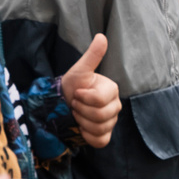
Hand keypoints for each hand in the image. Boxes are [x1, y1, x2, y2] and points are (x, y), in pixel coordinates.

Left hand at [60, 34, 120, 148]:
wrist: (62, 104)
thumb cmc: (71, 85)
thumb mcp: (79, 70)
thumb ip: (92, 56)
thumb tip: (101, 36)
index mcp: (112, 90)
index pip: (100, 100)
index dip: (83, 98)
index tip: (76, 93)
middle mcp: (115, 106)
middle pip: (101, 116)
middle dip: (81, 110)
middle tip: (75, 104)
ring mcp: (111, 122)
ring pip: (100, 129)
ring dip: (82, 122)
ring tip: (77, 114)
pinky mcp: (105, 135)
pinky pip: (101, 141)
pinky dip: (88, 136)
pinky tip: (81, 128)